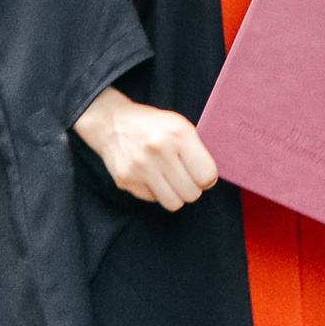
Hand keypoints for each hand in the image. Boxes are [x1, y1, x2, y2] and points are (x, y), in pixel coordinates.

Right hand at [73, 86, 218, 207]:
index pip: (207, 174)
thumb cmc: (153, 125)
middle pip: (192, 193)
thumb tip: (212, 177)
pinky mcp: (126, 180)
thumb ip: (197, 149)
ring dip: (176, 194)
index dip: (208, 178)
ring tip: (172, 180)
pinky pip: (153, 199)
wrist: (112, 123)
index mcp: (178, 133)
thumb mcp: (180, 125)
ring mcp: (140, 166)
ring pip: (174, 203)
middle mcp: (158, 149)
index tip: (203, 174)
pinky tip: (151, 176)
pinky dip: (156, 192)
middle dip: (193, 188)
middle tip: (187, 177)